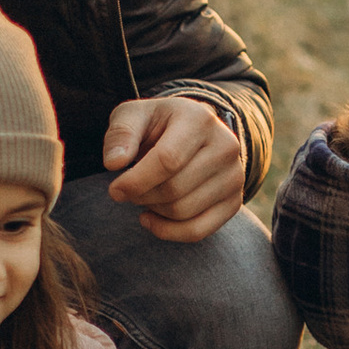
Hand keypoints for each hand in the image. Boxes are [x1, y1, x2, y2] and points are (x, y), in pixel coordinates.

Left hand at [103, 95, 245, 241]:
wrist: (192, 134)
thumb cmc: (157, 125)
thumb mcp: (134, 116)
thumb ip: (121, 134)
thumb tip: (114, 163)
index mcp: (199, 119)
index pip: (167, 160)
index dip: (136, 181)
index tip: (114, 190)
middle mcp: (225, 147)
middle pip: (174, 190)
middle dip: (141, 196)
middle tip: (128, 190)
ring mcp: (234, 176)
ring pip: (183, 212)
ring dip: (153, 210)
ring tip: (143, 196)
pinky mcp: (234, 202)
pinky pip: (197, 231)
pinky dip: (168, 232)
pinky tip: (151, 219)